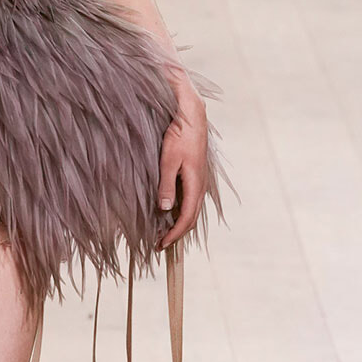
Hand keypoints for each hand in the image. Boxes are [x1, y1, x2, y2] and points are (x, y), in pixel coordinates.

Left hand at [156, 84, 209, 251]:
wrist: (192, 116)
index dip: (174, 235)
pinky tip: (170, 211)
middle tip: (160, 244)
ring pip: (192, 209)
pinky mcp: (196, 174)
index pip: (186, 218)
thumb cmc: (179, 135)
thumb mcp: (168, 160)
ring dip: (179, 223)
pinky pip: (191, 199)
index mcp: (195, 184)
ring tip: (164, 232)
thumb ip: (166, 185)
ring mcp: (200, 180)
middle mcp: (201, 185)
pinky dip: (181, 211)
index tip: (161, 245)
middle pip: (191, 218)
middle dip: (177, 233)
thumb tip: (164, 209)